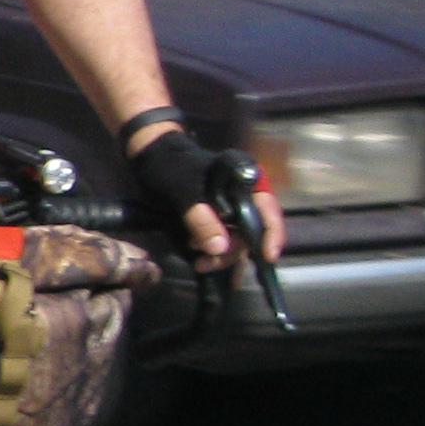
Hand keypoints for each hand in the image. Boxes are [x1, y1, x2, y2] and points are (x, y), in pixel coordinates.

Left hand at [125, 125, 283, 272]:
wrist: (152, 162)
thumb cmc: (170, 168)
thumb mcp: (182, 193)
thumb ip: (200, 219)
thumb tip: (220, 248)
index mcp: (245, 178)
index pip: (267, 207)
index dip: (272, 232)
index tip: (268, 256)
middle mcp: (246, 194)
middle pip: (253, 229)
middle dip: (233, 250)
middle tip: (207, 262)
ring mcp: (233, 208)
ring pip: (238, 239)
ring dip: (222, 255)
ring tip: (199, 263)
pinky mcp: (219, 220)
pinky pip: (224, 240)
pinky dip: (215, 253)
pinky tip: (201, 261)